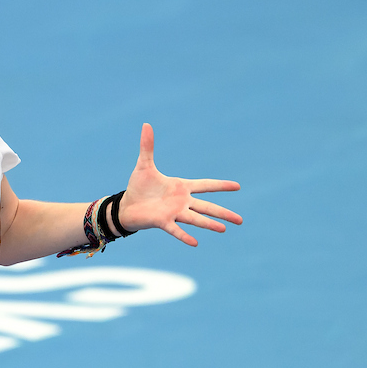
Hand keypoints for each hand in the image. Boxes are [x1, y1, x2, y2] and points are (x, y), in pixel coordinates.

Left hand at [119, 123, 241, 245]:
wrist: (126, 206)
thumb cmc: (138, 187)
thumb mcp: (143, 165)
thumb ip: (148, 146)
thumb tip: (146, 124)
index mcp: (181, 187)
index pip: (205, 185)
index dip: (220, 185)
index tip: (238, 186)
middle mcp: (182, 202)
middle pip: (207, 206)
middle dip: (223, 212)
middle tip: (240, 220)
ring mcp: (174, 213)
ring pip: (196, 218)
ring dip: (209, 223)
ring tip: (224, 229)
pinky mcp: (162, 222)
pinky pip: (176, 230)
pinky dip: (184, 236)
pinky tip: (196, 243)